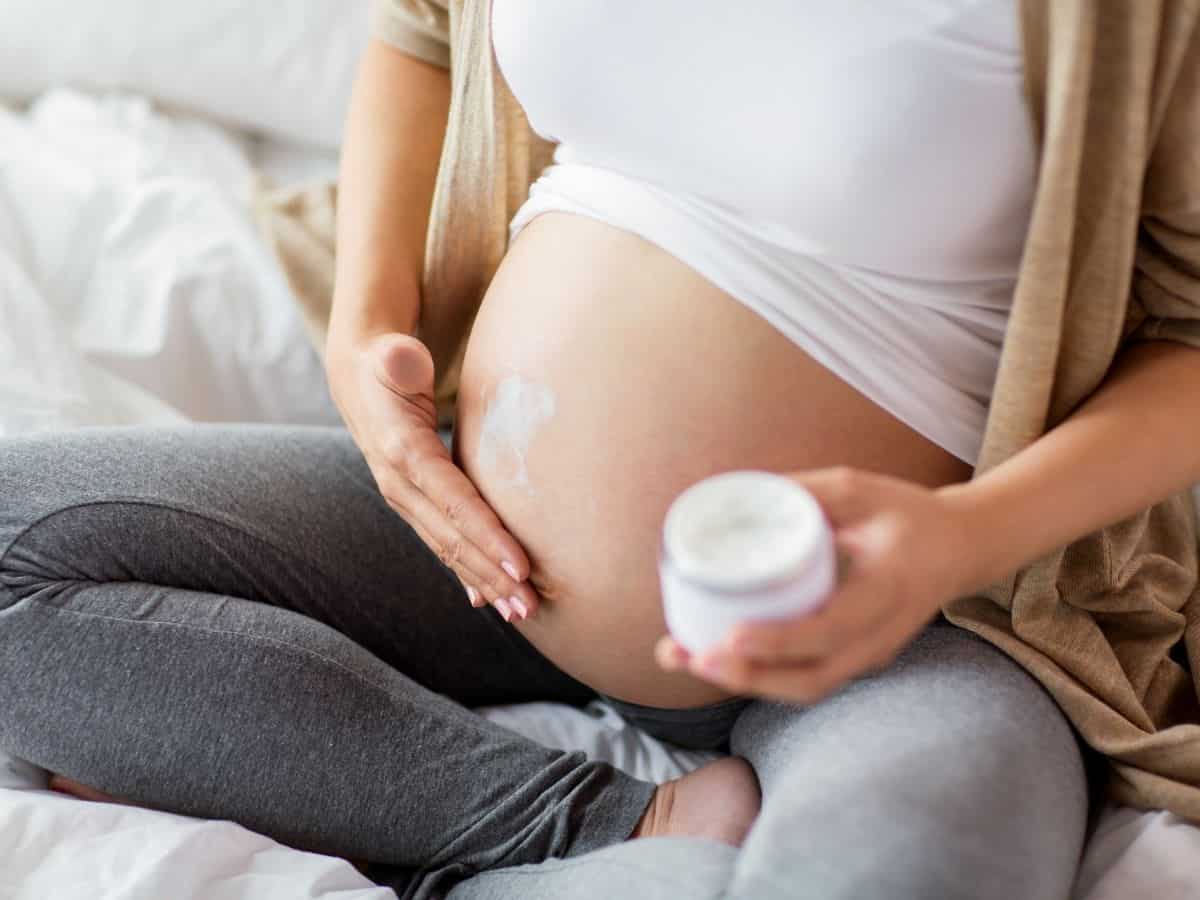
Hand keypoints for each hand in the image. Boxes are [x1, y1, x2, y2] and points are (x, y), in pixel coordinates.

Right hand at [326, 331, 539, 620]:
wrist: (356, 380)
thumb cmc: (387, 362)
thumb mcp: (390, 354)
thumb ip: (398, 358)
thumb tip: (402, 358)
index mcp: (403, 452)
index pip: (452, 500)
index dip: (486, 533)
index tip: (521, 563)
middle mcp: (401, 486)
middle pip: (453, 537)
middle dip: (492, 574)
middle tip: (531, 605)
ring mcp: (406, 501)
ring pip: (449, 549)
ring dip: (485, 583)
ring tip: (521, 612)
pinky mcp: (415, 506)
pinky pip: (443, 545)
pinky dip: (468, 574)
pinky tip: (490, 601)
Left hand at [655, 467, 979, 702]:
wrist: (961, 549)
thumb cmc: (907, 514)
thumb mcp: (861, 489)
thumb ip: (805, 492)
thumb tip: (736, 493)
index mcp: (887, 590)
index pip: (830, 628)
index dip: (778, 640)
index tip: (730, 635)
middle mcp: (879, 635)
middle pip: (810, 679)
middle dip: (744, 675)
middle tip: (688, 654)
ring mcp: (869, 654)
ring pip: (803, 688)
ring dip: (741, 681)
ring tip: (682, 657)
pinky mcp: (855, 658)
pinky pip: (805, 679)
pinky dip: (758, 675)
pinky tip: (711, 656)